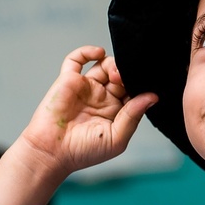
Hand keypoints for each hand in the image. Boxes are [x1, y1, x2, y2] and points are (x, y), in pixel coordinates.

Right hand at [18, 45, 156, 177]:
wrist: (51, 152)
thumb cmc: (83, 152)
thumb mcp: (117, 138)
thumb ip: (133, 116)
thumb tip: (153, 97)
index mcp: (116, 112)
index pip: (133, 91)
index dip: (140, 85)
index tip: (146, 83)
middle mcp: (102, 98)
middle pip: (121, 76)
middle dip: (127, 73)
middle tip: (126, 78)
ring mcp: (86, 88)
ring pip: (104, 65)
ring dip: (113, 64)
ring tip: (115, 74)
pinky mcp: (69, 80)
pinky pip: (77, 59)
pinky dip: (88, 51)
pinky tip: (98, 53)